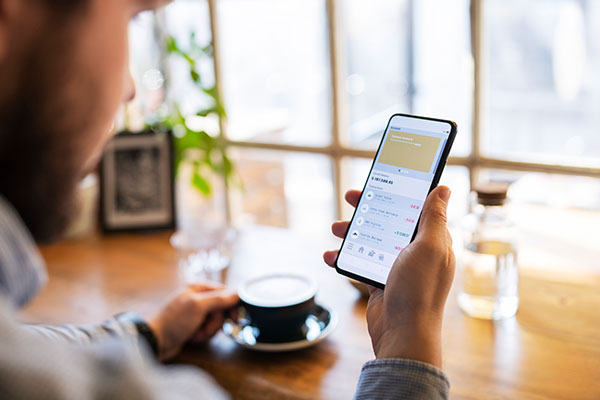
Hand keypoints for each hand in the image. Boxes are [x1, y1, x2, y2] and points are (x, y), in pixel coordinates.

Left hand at [146, 282, 238, 360]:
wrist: (155, 341)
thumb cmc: (173, 321)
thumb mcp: (198, 306)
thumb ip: (219, 299)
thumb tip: (237, 293)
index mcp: (198, 287)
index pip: (224, 292)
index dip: (231, 306)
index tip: (235, 319)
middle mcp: (197, 298)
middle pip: (221, 309)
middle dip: (215, 322)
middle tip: (206, 328)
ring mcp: (195, 313)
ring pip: (215, 321)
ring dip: (208, 331)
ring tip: (196, 334)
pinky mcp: (193, 326)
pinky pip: (207, 330)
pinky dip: (202, 335)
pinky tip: (192, 338)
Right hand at [323, 186, 454, 367]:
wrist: (402, 333)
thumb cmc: (419, 290)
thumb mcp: (429, 247)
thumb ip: (434, 217)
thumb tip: (443, 188)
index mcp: (432, 240)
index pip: (416, 208)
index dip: (399, 191)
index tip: (381, 179)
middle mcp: (416, 251)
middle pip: (390, 220)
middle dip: (369, 208)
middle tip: (351, 196)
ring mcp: (396, 266)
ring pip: (371, 239)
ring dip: (352, 231)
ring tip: (335, 228)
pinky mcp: (380, 281)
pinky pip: (359, 261)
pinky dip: (344, 257)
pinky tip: (329, 254)